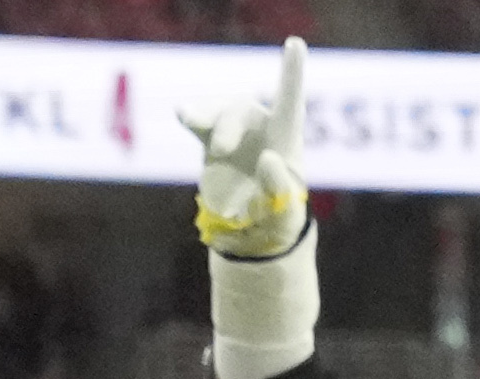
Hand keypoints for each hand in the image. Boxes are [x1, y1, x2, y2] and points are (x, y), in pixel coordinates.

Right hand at [183, 35, 311, 256]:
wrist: (252, 233)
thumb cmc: (277, 223)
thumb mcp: (284, 216)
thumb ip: (280, 190)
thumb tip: (267, 158)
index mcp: (287, 144)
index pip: (290, 102)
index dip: (292, 73)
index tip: (295, 43)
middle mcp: (261, 130)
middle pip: (241, 110)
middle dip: (226, 124)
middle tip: (219, 150)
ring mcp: (234, 133)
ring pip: (217, 111)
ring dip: (205, 116)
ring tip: (188, 120)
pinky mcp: (210, 141)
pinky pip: (200, 121)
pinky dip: (192, 117)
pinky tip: (183, 115)